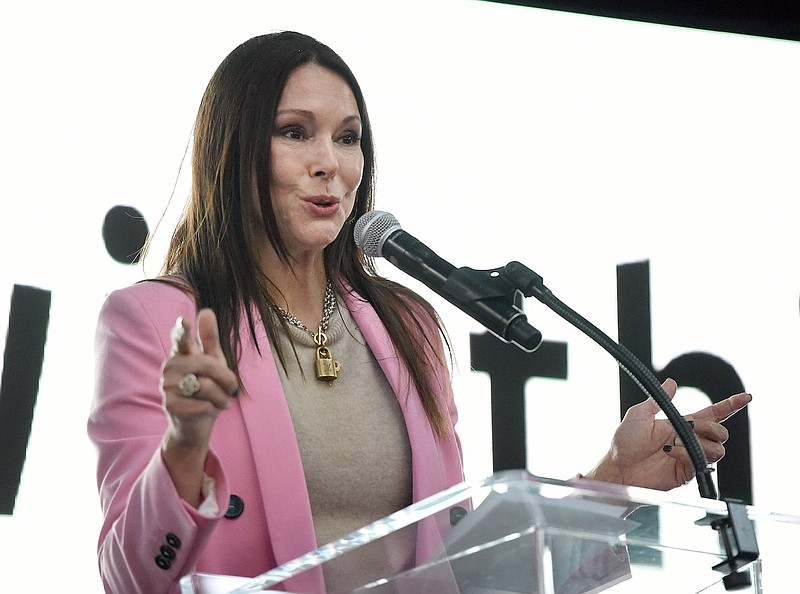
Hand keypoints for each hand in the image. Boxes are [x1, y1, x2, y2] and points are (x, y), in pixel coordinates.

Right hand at [159, 309, 238, 504]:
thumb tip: (206, 311)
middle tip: (231, 387)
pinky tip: (208, 411)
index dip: (183, 330)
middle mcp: (170, 367)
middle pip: (207, 364)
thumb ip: (210, 339)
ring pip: (207, 385)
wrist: (196, 425)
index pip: (181, 338)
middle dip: (226, 377)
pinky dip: (213, 409)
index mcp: (181, 354)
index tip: (186, 321)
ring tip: (219, 401)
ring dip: (221, 396)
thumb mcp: (213, 363)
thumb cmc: (206, 390)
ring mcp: (167, 386)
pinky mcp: (170, 405)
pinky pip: (204, 404)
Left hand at [585, 378, 751, 490]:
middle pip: (720, 432)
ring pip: (718, 449)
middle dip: (710, 427)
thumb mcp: (639, 414)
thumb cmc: (624, 443)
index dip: (729, 406)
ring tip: (673, 443)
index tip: (745, 397)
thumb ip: (658, 399)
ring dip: (699, 443)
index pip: (712, 414)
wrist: (618, 468)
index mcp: (680, 424)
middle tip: (690, 427)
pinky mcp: (687, 472)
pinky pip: (701, 463)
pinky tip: (670, 452)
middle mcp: (689, 440)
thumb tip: (672, 382)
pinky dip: (687, 454)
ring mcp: (689, 457)